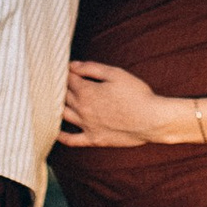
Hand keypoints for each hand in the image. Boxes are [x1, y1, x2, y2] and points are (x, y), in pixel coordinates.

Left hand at [61, 58, 177, 146]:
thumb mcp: (116, 74)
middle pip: (63, 95)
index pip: (68, 79)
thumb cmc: (137, 94)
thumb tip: (72, 65)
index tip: (65, 67)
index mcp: (87, 91)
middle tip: (59, 81)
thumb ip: (91, 68)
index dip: (66, 71)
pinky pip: (71, 140)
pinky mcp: (93, 139)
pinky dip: (60, 136)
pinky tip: (54, 131)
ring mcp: (86, 126)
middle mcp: (82, 109)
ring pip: (62, 115)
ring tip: (54, 100)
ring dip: (56, 106)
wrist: (152, 120)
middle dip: (60, 86)